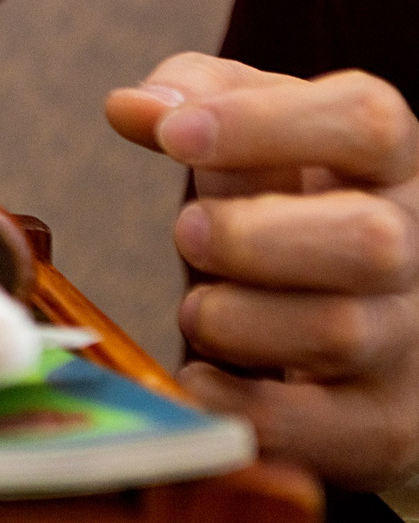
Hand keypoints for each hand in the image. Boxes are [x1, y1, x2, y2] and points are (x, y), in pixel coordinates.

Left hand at [106, 52, 418, 490]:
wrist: (355, 320)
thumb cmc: (293, 204)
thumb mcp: (256, 131)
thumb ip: (196, 94)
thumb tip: (132, 106)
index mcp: (387, 163)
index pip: (366, 120)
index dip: (263, 123)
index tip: (174, 136)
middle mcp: (418, 250)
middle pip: (370, 239)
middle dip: (253, 238)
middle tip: (188, 232)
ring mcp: (409, 342)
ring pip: (338, 332)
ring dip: (235, 318)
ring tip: (201, 307)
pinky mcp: (382, 424)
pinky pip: (314, 427)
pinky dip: (236, 403)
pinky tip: (204, 375)